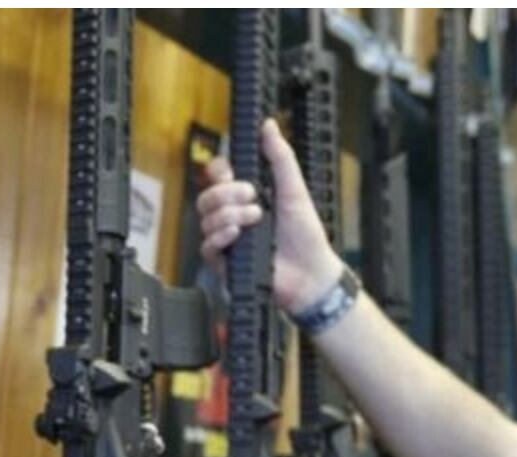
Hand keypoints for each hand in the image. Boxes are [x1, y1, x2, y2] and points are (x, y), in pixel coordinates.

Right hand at [196, 118, 346, 315]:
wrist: (310, 271)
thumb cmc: (305, 234)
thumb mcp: (294, 189)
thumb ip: (280, 157)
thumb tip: (268, 124)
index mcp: (245, 198)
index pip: (217, 177)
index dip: (218, 171)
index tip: (230, 171)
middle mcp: (232, 217)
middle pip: (206, 196)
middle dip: (225, 193)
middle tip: (252, 196)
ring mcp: (227, 240)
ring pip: (206, 219)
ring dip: (228, 214)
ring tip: (255, 219)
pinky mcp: (224, 263)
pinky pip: (207, 246)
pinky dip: (220, 236)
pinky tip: (236, 234)